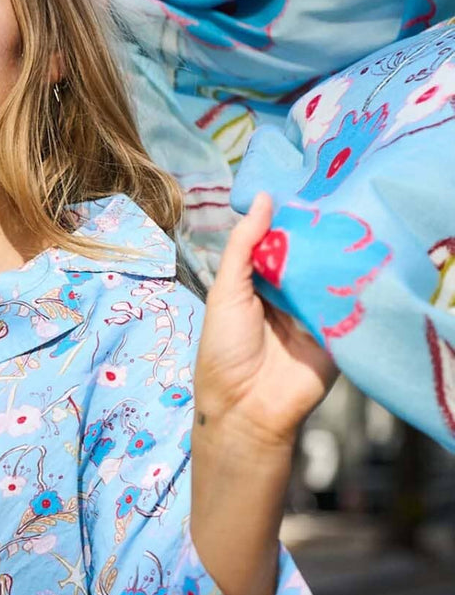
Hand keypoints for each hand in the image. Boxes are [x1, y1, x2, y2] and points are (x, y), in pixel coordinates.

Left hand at [193, 192, 338, 447]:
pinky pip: (353, 301)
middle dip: (323, 232)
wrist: (247, 408)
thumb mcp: (226, 292)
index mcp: (259, 283)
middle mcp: (289, 293)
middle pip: (311, 254)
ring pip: (334, 273)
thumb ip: (242, 247)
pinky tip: (370, 258)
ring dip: (343, 254)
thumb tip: (263, 197)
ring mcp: (317, 311)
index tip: (313, 185)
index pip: (281, 241)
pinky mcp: (341, 330)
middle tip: (345, 195)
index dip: (293, 218)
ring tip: (359, 220)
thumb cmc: (225, 350)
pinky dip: (359, 284)